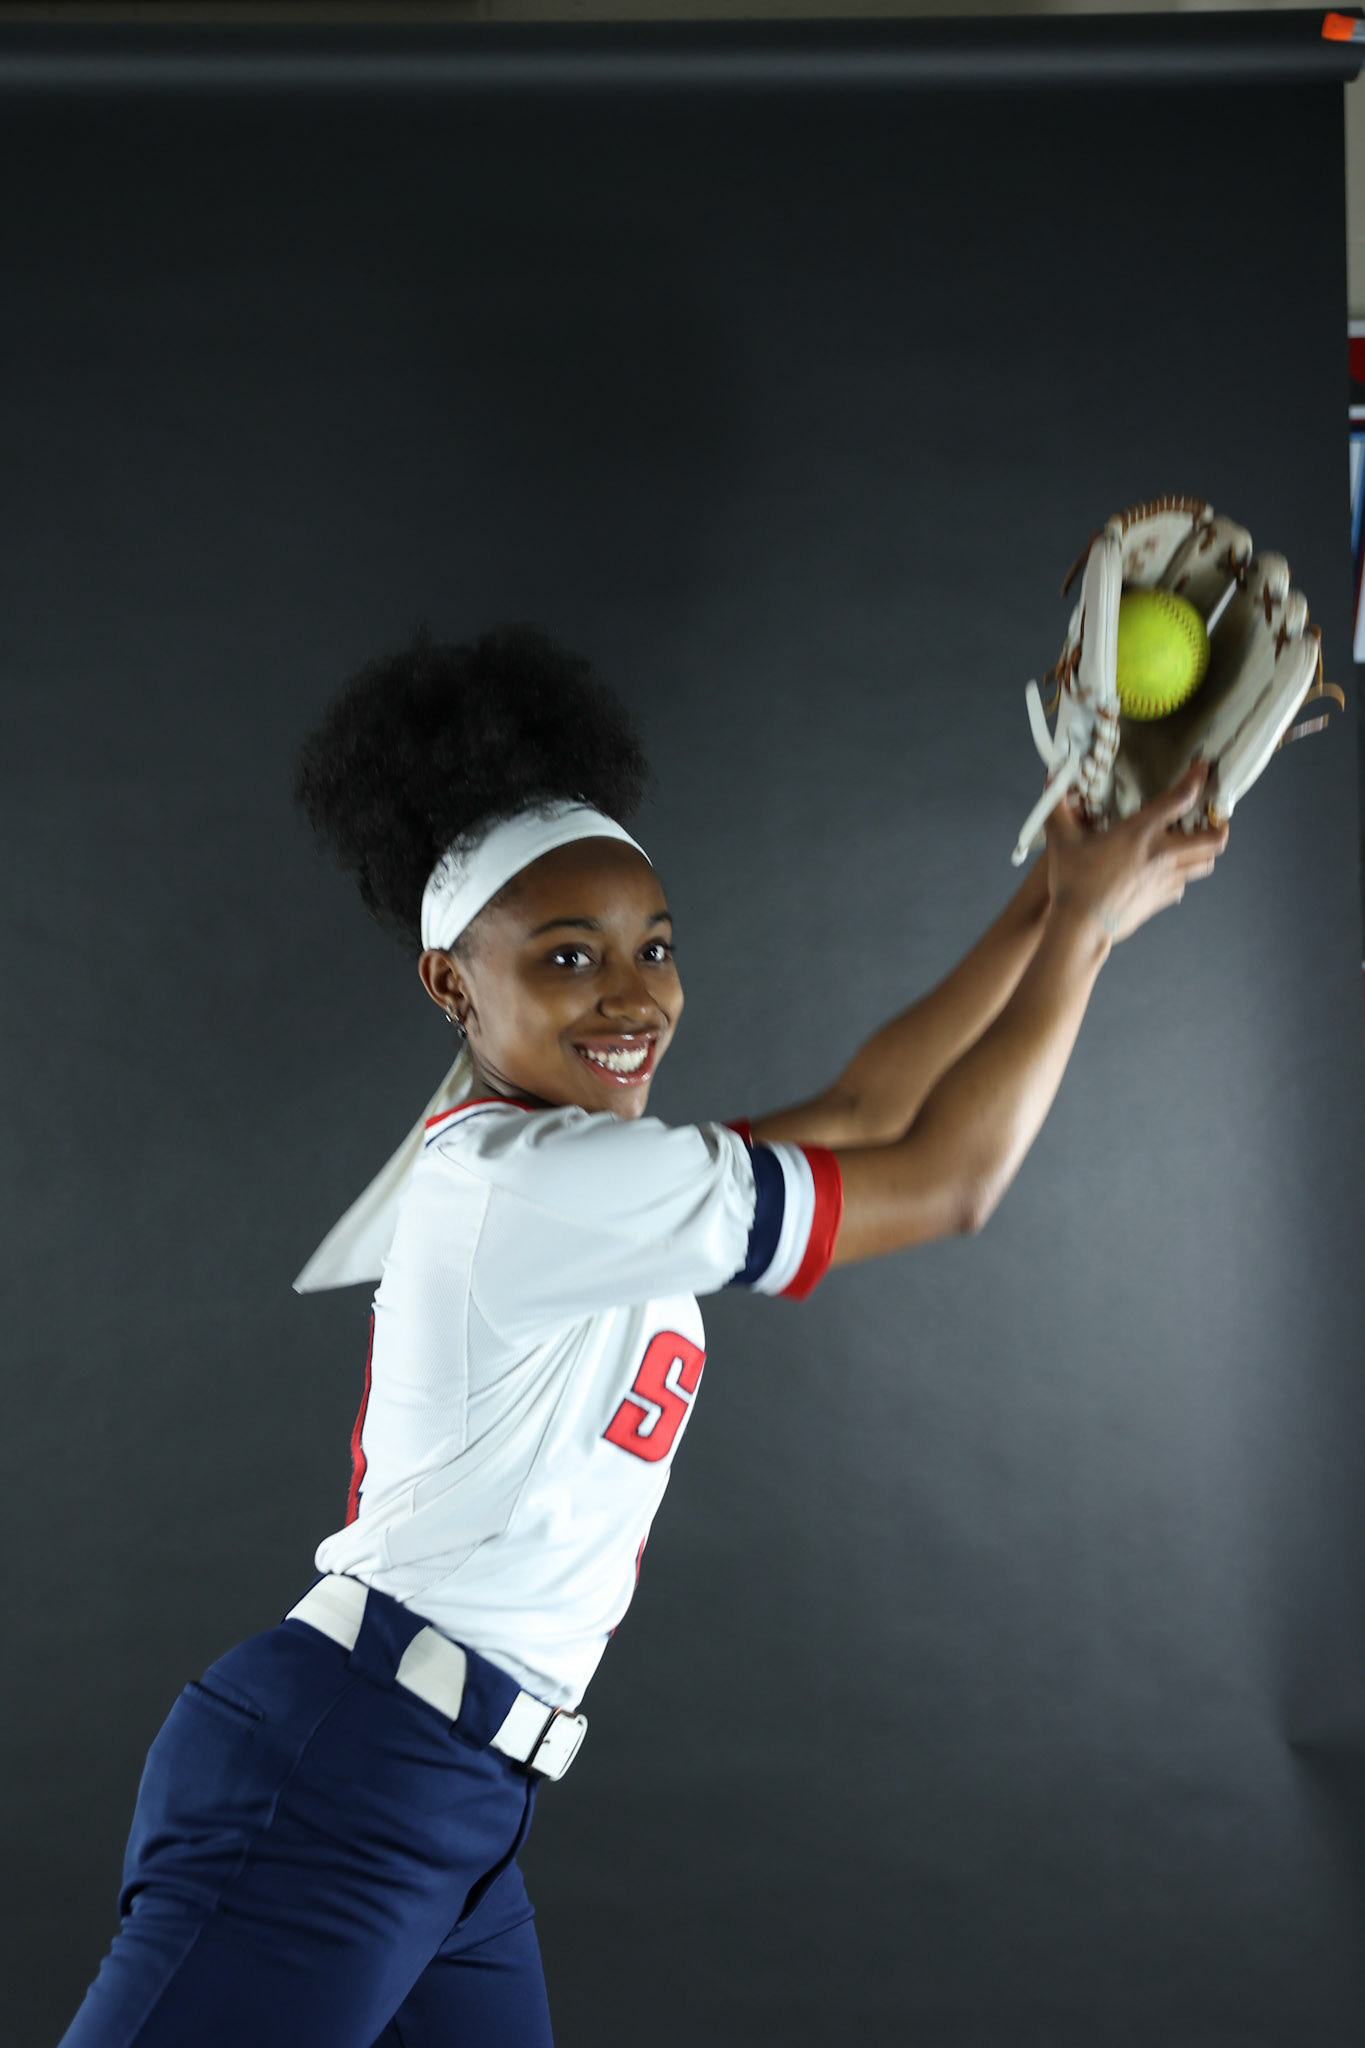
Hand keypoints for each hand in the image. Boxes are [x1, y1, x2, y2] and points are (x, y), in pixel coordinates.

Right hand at [1044, 759, 1229, 946]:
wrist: (1081, 927)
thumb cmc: (1073, 882)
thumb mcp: (1061, 840)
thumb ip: (1057, 807)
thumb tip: (1050, 778)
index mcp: (1141, 831)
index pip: (1181, 797)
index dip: (1197, 777)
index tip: (1203, 767)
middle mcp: (1162, 853)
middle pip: (1213, 838)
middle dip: (1220, 825)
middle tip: (1215, 817)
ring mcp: (1166, 879)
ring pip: (1205, 863)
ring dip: (1205, 851)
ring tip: (1197, 843)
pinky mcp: (1162, 899)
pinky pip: (1183, 886)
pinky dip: (1182, 877)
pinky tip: (1168, 873)